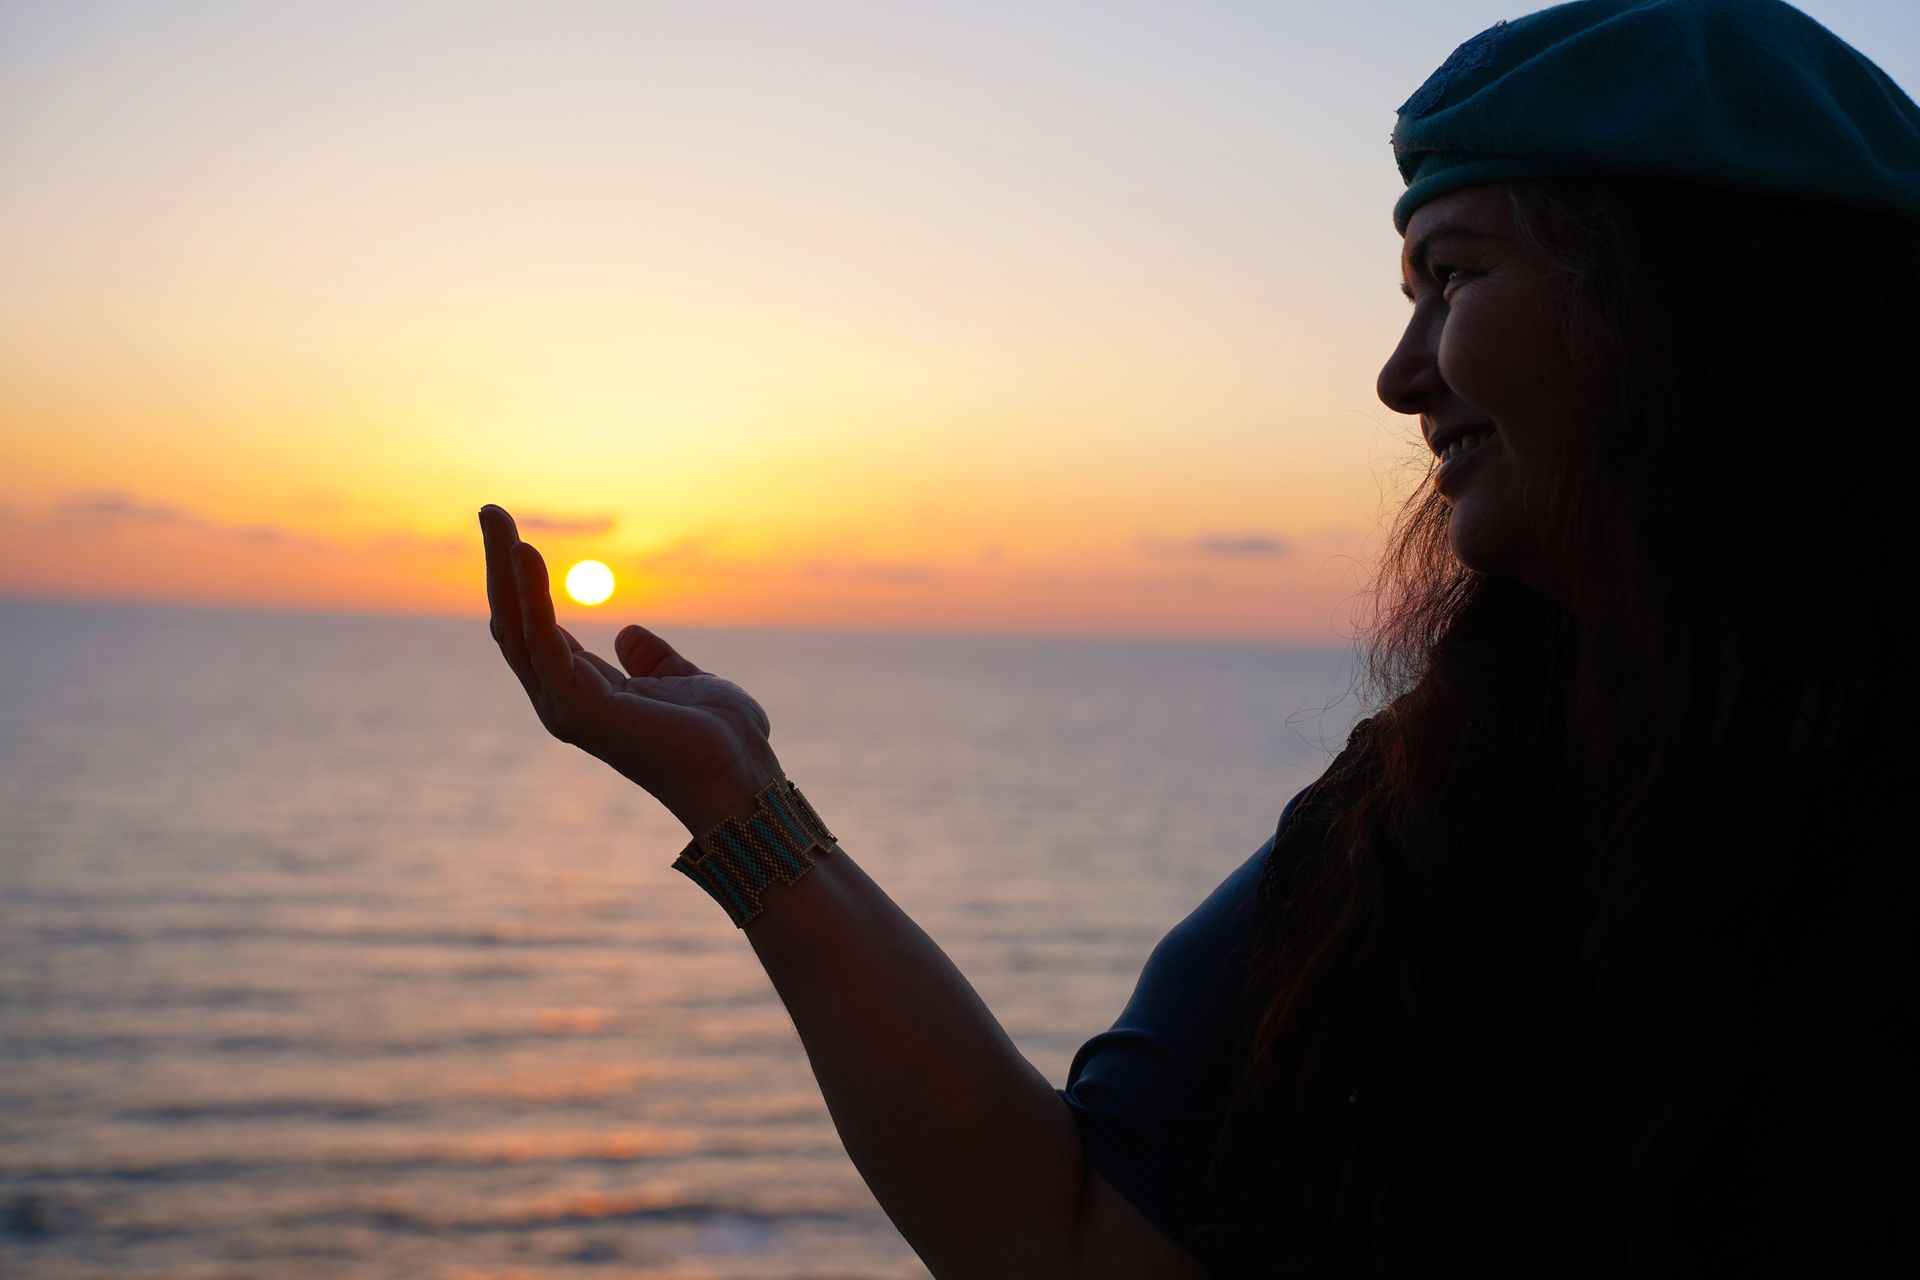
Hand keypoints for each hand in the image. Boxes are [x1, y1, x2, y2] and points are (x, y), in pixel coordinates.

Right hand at [480, 504, 783, 834]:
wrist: (742, 779)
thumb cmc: (720, 740)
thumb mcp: (684, 681)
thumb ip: (654, 660)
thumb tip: (627, 632)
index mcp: (585, 692)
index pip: (536, 629)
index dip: (522, 583)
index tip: (512, 535)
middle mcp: (564, 701)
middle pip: (515, 623)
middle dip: (499, 566)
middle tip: (488, 510)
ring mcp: (567, 709)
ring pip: (519, 628)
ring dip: (505, 571)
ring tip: (496, 518)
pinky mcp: (581, 711)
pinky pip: (545, 643)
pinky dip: (532, 598)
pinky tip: (526, 555)